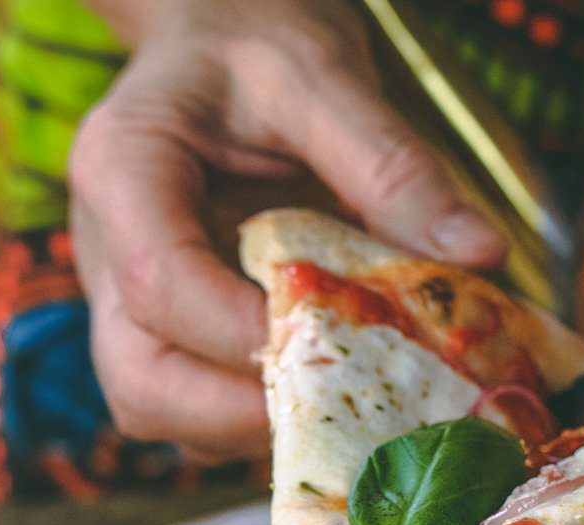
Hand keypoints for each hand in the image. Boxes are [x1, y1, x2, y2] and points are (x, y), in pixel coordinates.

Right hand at [71, 0, 504, 461]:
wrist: (220, 38)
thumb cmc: (256, 45)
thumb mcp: (325, 77)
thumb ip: (393, 166)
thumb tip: (480, 254)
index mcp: (122, 170)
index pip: (157, 283)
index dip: (246, 333)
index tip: (345, 339)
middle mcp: (103, 250)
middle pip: (139, 381)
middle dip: (240, 413)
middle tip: (345, 398)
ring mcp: (123, 302)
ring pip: (156, 411)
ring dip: (251, 427)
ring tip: (346, 392)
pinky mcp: (162, 333)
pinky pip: (193, 409)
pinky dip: (257, 417)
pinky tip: (328, 382)